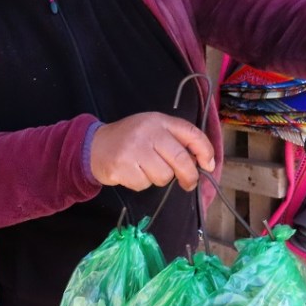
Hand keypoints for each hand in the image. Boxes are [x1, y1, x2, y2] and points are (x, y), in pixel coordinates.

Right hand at [89, 112, 214, 191]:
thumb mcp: (153, 130)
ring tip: (145, 169)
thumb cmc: (131, 140)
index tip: (209, 165)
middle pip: (181, 160)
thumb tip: (203, 162)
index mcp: (159, 121)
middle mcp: (148, 132)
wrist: (95, 145)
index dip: (205, 151)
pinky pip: (144, 184)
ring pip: (163, 176)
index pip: (191, 133)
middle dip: (189, 176)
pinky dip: (141, 183)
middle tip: (188, 184)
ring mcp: (134, 149)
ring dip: (158, 179)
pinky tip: (131, 172)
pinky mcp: (122, 166)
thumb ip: (176, 141)